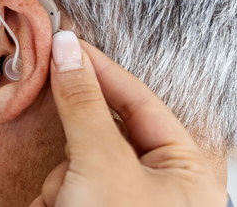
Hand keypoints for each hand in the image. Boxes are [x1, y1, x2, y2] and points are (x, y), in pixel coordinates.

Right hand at [30, 31, 227, 206]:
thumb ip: (83, 105)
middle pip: (103, 132)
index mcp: (184, 171)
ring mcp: (122, 201)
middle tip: (60, 129)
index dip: (101, 72)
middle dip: (76, 142)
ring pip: (77, 161)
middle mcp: (157, 186)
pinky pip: (64, 186)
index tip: (67, 46)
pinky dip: (52, 197)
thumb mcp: (102, 163)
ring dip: (60, 180)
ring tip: (66, 201)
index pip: (140, 103)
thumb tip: (66, 52)